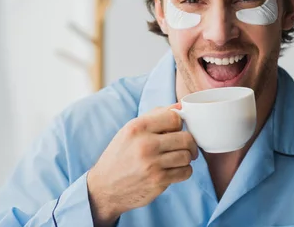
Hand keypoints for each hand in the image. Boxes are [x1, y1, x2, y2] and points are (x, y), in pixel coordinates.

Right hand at [86, 104, 197, 225]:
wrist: (104, 187)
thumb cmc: (120, 155)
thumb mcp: (130, 131)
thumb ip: (154, 116)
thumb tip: (180, 106)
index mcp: (137, 127)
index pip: (174, 117)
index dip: (179, 124)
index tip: (176, 130)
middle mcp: (145, 144)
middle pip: (185, 137)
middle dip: (188, 142)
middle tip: (184, 146)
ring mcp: (152, 164)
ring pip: (187, 155)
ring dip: (186, 157)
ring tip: (177, 159)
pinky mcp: (158, 181)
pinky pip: (185, 172)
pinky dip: (184, 171)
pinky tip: (174, 170)